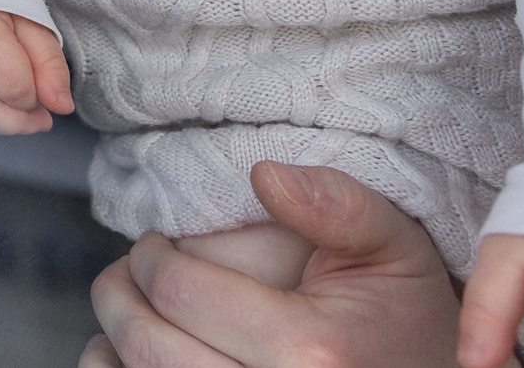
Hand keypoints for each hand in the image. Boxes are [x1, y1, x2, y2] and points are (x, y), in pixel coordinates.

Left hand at [79, 161, 464, 367]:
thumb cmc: (410, 316)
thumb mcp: (395, 246)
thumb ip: (337, 203)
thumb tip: (265, 174)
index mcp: (310, 349)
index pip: (181, 293)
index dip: (150, 257)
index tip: (152, 243)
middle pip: (152, 349)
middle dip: (119, 297)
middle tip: (123, 271)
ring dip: (114, 345)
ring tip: (129, 313)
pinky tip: (137, 358)